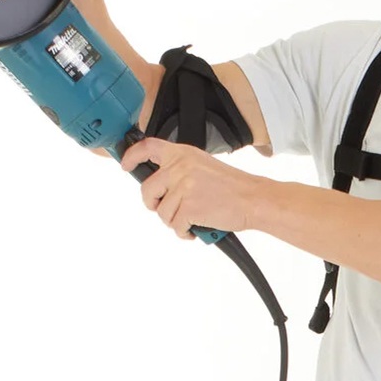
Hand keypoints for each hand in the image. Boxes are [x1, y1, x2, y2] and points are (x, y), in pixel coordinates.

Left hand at [120, 137, 260, 238]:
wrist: (253, 199)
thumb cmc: (234, 187)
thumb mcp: (204, 166)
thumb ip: (181, 170)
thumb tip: (162, 186)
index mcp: (183, 154)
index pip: (148, 147)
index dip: (132, 156)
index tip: (127, 166)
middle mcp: (180, 167)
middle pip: (147, 190)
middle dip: (154, 205)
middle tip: (168, 210)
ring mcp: (183, 187)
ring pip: (162, 213)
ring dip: (176, 222)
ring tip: (194, 219)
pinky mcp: (188, 207)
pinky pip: (174, 226)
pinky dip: (185, 232)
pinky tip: (197, 228)